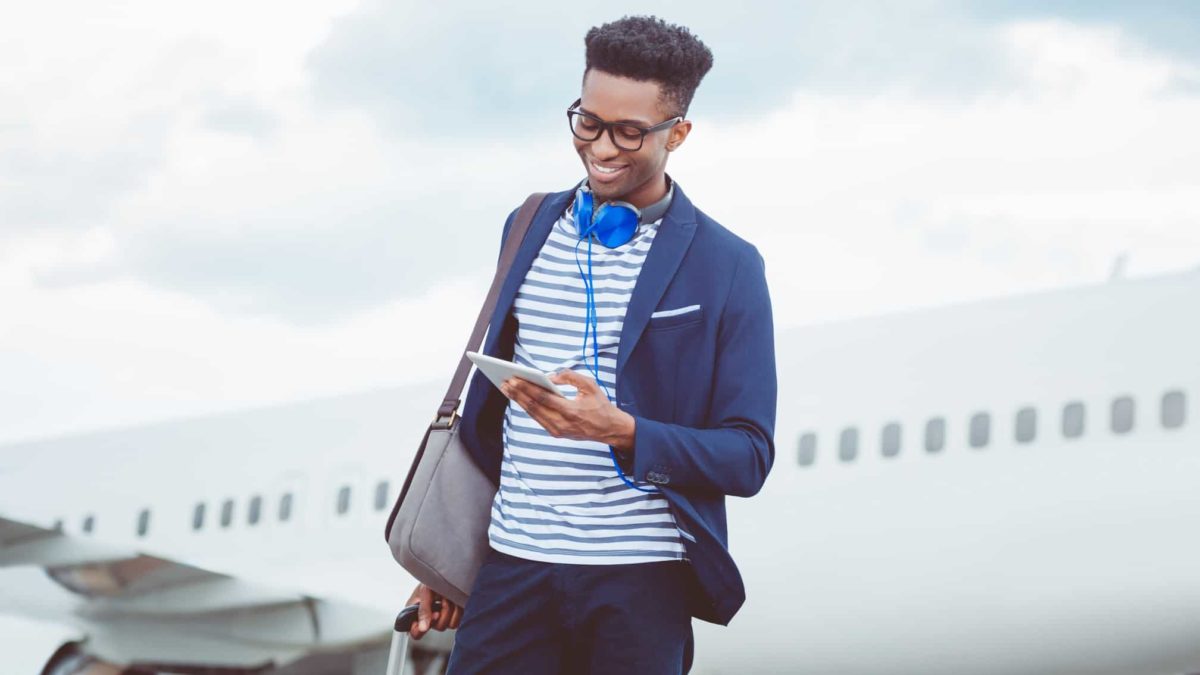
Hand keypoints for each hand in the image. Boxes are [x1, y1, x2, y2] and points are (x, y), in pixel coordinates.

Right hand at [405, 583, 462, 639]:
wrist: (450, 572)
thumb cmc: (433, 579)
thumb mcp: (425, 592)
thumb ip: (423, 611)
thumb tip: (422, 628)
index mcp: (417, 614)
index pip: (416, 632)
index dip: (420, 630)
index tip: (429, 619)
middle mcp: (431, 618)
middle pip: (438, 627)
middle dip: (441, 612)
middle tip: (441, 600)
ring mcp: (445, 617)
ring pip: (450, 625)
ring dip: (451, 609)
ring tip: (448, 596)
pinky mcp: (457, 616)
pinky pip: (459, 621)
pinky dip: (459, 610)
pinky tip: (456, 600)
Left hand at [500, 370, 635, 450]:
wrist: (609, 429)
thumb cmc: (600, 405)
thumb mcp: (590, 385)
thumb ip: (570, 377)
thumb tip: (550, 376)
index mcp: (571, 411)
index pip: (543, 398)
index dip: (527, 388)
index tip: (514, 379)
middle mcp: (562, 423)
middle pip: (534, 407)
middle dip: (518, 394)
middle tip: (505, 382)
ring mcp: (557, 431)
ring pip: (533, 414)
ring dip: (519, 401)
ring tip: (507, 389)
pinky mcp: (556, 433)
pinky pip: (538, 418)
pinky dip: (527, 408)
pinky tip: (519, 398)